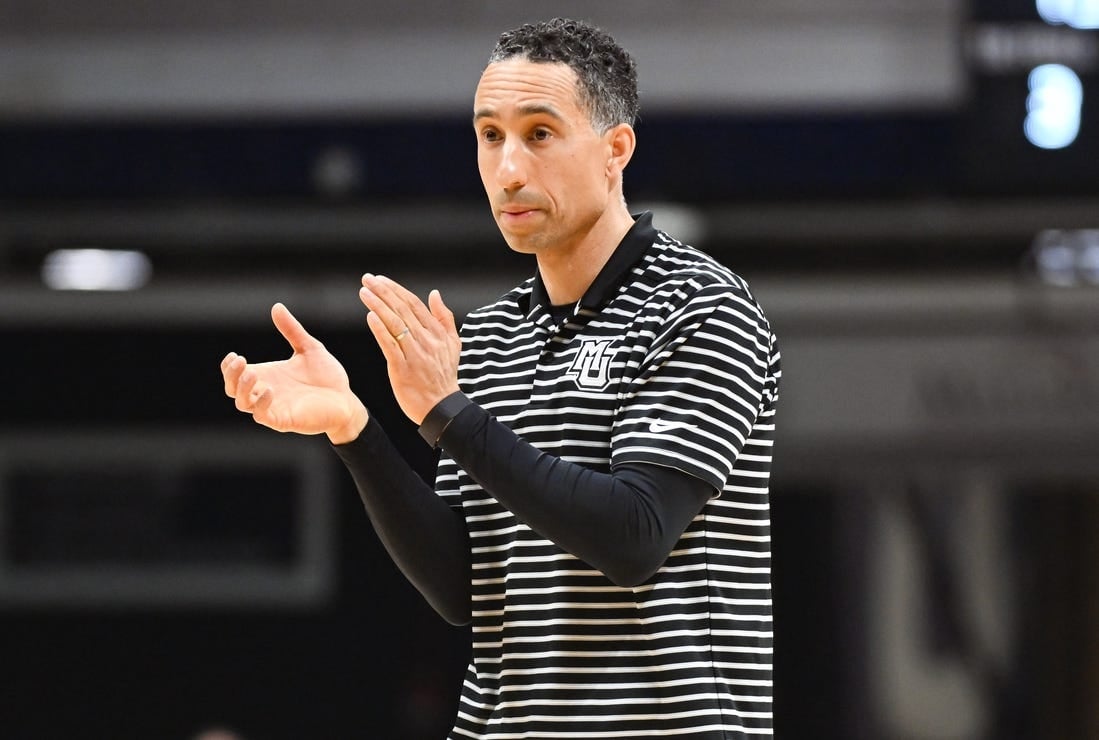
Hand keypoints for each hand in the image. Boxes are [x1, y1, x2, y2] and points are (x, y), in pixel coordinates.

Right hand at [221, 302, 367, 442]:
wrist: (347, 399)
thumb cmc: (327, 376)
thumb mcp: (309, 348)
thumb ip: (292, 330)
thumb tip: (276, 307)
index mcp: (268, 375)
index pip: (236, 375)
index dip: (229, 367)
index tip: (234, 355)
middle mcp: (266, 392)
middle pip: (233, 389)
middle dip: (231, 376)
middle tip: (239, 361)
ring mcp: (274, 407)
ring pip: (243, 404)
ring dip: (242, 390)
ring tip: (251, 374)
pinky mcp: (284, 420)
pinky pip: (263, 416)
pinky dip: (261, 405)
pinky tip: (269, 390)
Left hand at [359, 274, 460, 423]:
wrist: (441, 406)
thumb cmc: (444, 375)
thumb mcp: (453, 344)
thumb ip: (444, 317)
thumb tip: (434, 294)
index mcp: (437, 332)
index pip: (414, 304)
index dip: (396, 290)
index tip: (380, 279)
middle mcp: (426, 340)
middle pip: (402, 310)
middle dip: (384, 292)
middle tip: (368, 279)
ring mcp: (415, 354)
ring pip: (395, 324)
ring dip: (378, 306)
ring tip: (364, 292)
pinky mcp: (403, 368)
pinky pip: (390, 345)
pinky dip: (380, 330)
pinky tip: (370, 317)